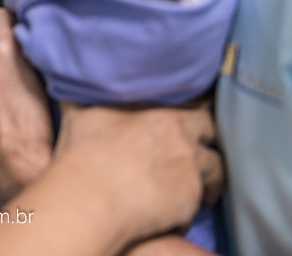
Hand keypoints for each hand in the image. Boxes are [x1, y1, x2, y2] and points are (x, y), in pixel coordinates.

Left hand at [0, 8, 52, 203]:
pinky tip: (15, 92)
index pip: (9, 9)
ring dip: (5, 54)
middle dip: (16, 35)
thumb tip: (50, 27)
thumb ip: (44, 46)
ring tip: (30, 75)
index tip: (42, 23)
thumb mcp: (53, 79)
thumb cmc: (39, 135)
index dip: (27, 16)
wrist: (15, 174)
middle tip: (40, 50)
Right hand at [51, 102, 223, 245]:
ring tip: (198, 187)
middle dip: (209, 142)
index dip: (196, 111)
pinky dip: (188, 208)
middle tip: (197, 151)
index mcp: (165, 115)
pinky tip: (174, 214)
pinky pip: (198, 205)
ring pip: (217, 171)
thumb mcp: (81, 112)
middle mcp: (185, 140)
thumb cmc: (83, 153)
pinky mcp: (189, 203)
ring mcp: (191, 172)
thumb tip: (74, 77)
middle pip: (215, 135)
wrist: (90, 198)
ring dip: (209, 177)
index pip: (199, 106)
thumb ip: (87, 93)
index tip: (192, 116)